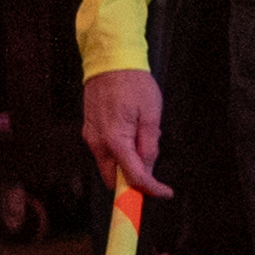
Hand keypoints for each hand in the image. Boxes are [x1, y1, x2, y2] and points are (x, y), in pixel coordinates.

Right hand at [82, 67, 166, 195]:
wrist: (110, 62)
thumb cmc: (134, 85)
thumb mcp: (151, 115)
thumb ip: (149, 145)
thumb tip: (148, 168)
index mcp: (115, 141)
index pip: (132, 177)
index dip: (150, 188)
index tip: (164, 192)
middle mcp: (97, 143)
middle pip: (114, 178)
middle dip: (134, 182)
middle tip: (155, 177)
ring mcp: (90, 137)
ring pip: (109, 166)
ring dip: (127, 167)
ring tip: (145, 145)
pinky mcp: (89, 130)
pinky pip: (105, 152)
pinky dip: (120, 154)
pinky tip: (134, 138)